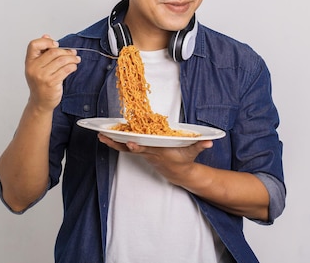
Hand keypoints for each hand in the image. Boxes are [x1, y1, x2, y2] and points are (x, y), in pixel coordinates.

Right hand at [24, 34, 80, 110]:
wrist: (40, 102)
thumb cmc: (40, 84)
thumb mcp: (37, 67)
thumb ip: (42, 52)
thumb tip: (46, 36)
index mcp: (29, 62)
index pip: (34, 45)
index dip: (46, 41)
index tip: (56, 44)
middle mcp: (34, 68)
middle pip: (53, 52)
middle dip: (66, 51)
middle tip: (73, 53)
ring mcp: (42, 76)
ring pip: (61, 60)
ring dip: (72, 58)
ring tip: (76, 59)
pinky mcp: (51, 83)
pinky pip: (65, 70)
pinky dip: (72, 66)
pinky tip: (74, 66)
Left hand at [97, 133, 212, 185]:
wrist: (178, 173)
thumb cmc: (184, 160)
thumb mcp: (192, 153)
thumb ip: (199, 145)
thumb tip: (209, 142)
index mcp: (159, 152)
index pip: (147, 149)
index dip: (138, 147)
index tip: (130, 142)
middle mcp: (148, 153)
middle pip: (129, 148)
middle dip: (117, 143)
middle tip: (104, 137)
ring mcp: (142, 153)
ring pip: (124, 148)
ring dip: (112, 142)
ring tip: (99, 135)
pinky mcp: (140, 151)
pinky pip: (125, 147)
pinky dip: (116, 142)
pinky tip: (107, 135)